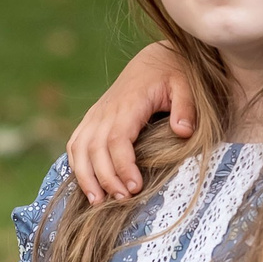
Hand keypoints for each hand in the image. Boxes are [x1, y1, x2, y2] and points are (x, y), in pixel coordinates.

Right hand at [65, 42, 195, 202]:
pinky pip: (76, 144)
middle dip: (105, 178)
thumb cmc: (173, 74)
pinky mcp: (93, 119)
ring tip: (98, 202)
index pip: (117, 139)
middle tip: (123, 200)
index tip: (135, 187)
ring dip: (85, 177)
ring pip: (79, 148)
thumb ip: (185, 107)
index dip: (122, 165)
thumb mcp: (185, 85)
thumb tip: (182, 131)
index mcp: (128, 104)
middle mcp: (106, 111)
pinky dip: (77, 166)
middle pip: (95, 149)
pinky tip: (88, 186)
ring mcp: (96, 115)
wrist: (156, 60)